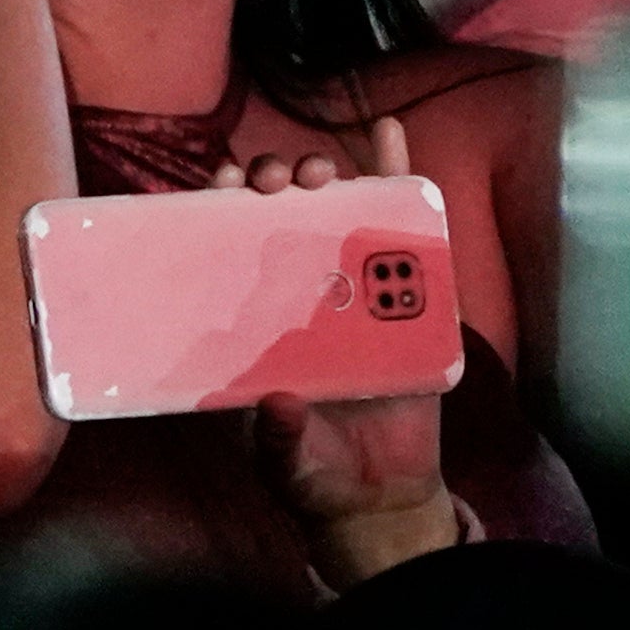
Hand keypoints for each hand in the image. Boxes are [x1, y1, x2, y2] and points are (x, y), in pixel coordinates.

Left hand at [227, 119, 459, 587]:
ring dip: (331, 174)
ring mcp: (357, 285)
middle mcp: (303, 289)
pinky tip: (388, 134)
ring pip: (340, 210)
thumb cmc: (315, 470)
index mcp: (259, 318)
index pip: (230, 245)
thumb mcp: (284, 462)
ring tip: (322, 168)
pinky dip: (400, 176)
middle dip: (274, 181)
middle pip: (283, 214)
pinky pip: (408, 230)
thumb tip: (279, 405)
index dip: (220, 206)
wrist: (380, 495)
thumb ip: (279, 440)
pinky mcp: (410, 296)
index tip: (220, 185)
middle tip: (274, 181)